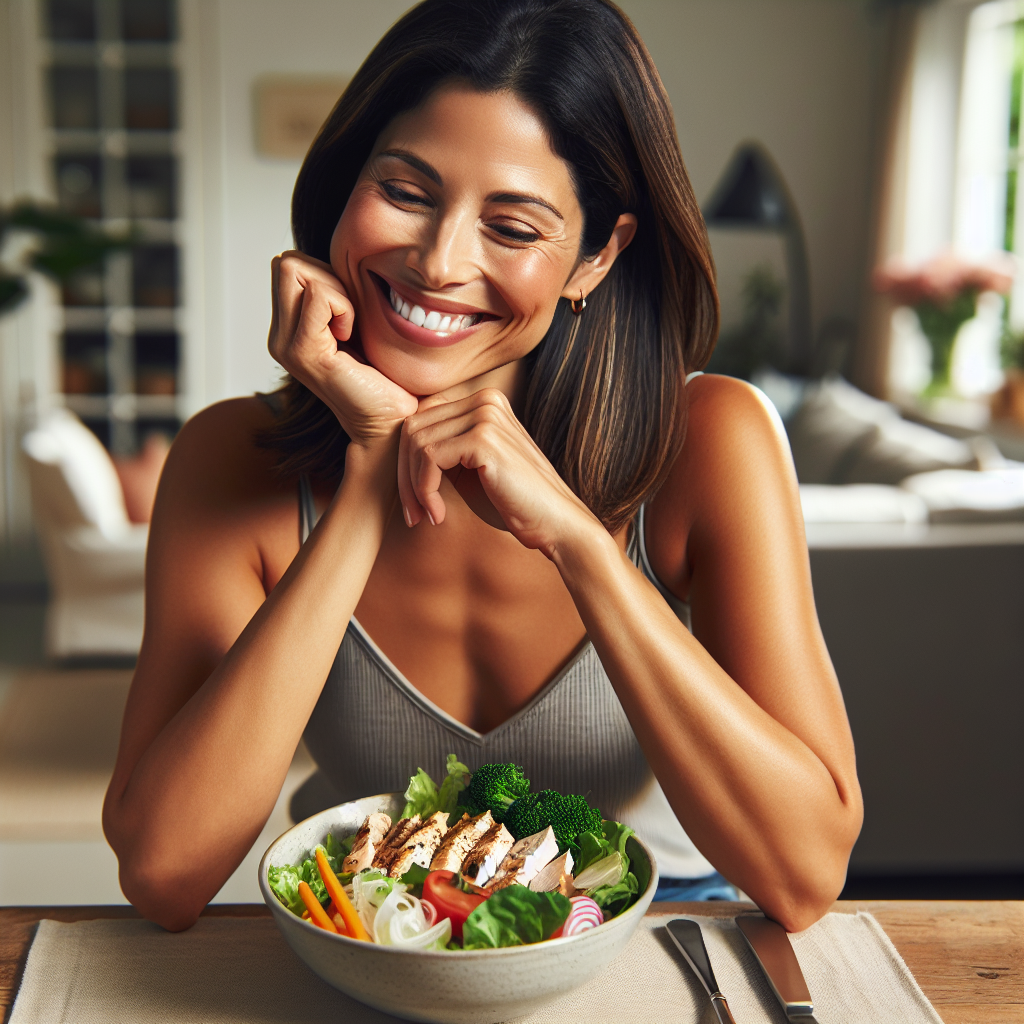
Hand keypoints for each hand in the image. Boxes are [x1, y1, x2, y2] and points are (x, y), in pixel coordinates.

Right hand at [267, 251, 417, 449]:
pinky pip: (318, 297)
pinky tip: (352, 338)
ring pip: (296, 271)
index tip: (349, 311)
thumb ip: (336, 296)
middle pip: (287, 263)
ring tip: (350, 328)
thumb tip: (337, 261)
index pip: (289, 265)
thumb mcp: (356, 324)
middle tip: (350, 316)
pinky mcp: (303, 352)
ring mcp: (286, 345)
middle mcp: (279, 337)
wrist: (393, 419)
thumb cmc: (385, 375)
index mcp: (288, 329)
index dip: (325, 276)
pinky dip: (343, 307)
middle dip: (326, 277)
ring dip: (335, 291)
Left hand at [398, 388, 599, 556]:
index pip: (421, 418)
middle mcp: (485, 400)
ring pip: (416, 443)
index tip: (414, 499)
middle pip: (413, 428)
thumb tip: (398, 447)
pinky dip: (425, 491)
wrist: (556, 522)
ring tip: (426, 515)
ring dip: (413, 487)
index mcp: (484, 402)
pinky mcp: (483, 438)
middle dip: (404, 475)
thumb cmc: (514, 501)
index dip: (407, 461)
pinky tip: (438, 514)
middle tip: (413, 512)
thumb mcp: (472, 467)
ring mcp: (485, 415)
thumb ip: (445, 448)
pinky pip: (428, 458)